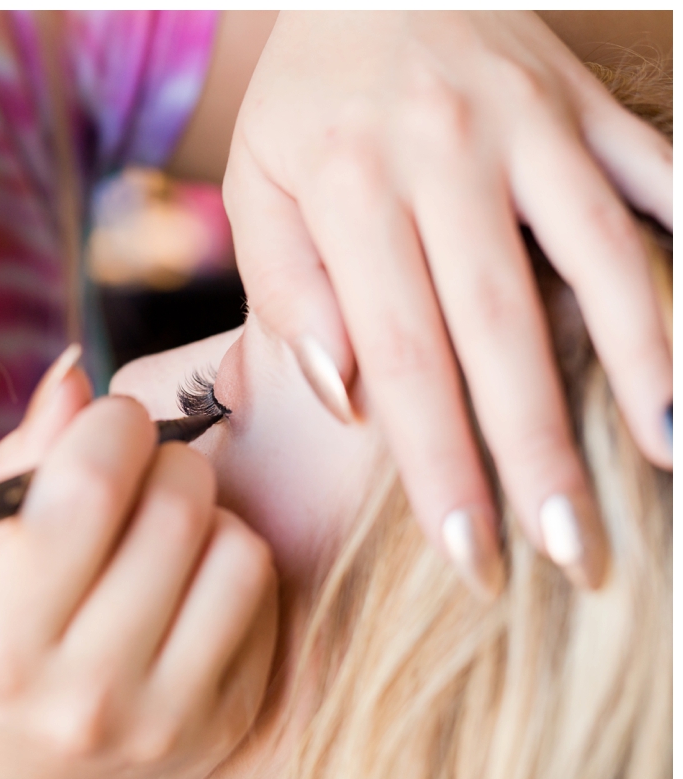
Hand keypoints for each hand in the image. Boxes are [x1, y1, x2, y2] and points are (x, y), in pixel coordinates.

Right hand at [0, 347, 277, 778]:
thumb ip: (16, 467)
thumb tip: (76, 373)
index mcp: (2, 644)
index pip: (90, 485)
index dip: (113, 424)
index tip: (111, 425)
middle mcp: (88, 692)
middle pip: (178, 506)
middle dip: (166, 459)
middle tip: (142, 474)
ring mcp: (170, 720)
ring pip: (238, 548)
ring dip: (207, 516)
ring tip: (166, 535)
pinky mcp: (231, 726)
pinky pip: (264, 599)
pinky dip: (232, 570)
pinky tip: (189, 588)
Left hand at [224, 11, 671, 596]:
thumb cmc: (306, 102)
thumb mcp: (258, 183)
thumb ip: (288, 288)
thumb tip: (344, 396)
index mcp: (349, 188)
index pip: (399, 355)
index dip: (438, 463)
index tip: (470, 553)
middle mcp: (445, 157)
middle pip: (500, 329)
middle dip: (539, 452)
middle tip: (573, 555)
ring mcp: (530, 124)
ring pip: (599, 256)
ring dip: (643, 361)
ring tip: (669, 457)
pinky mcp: (585, 102)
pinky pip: (654, 173)